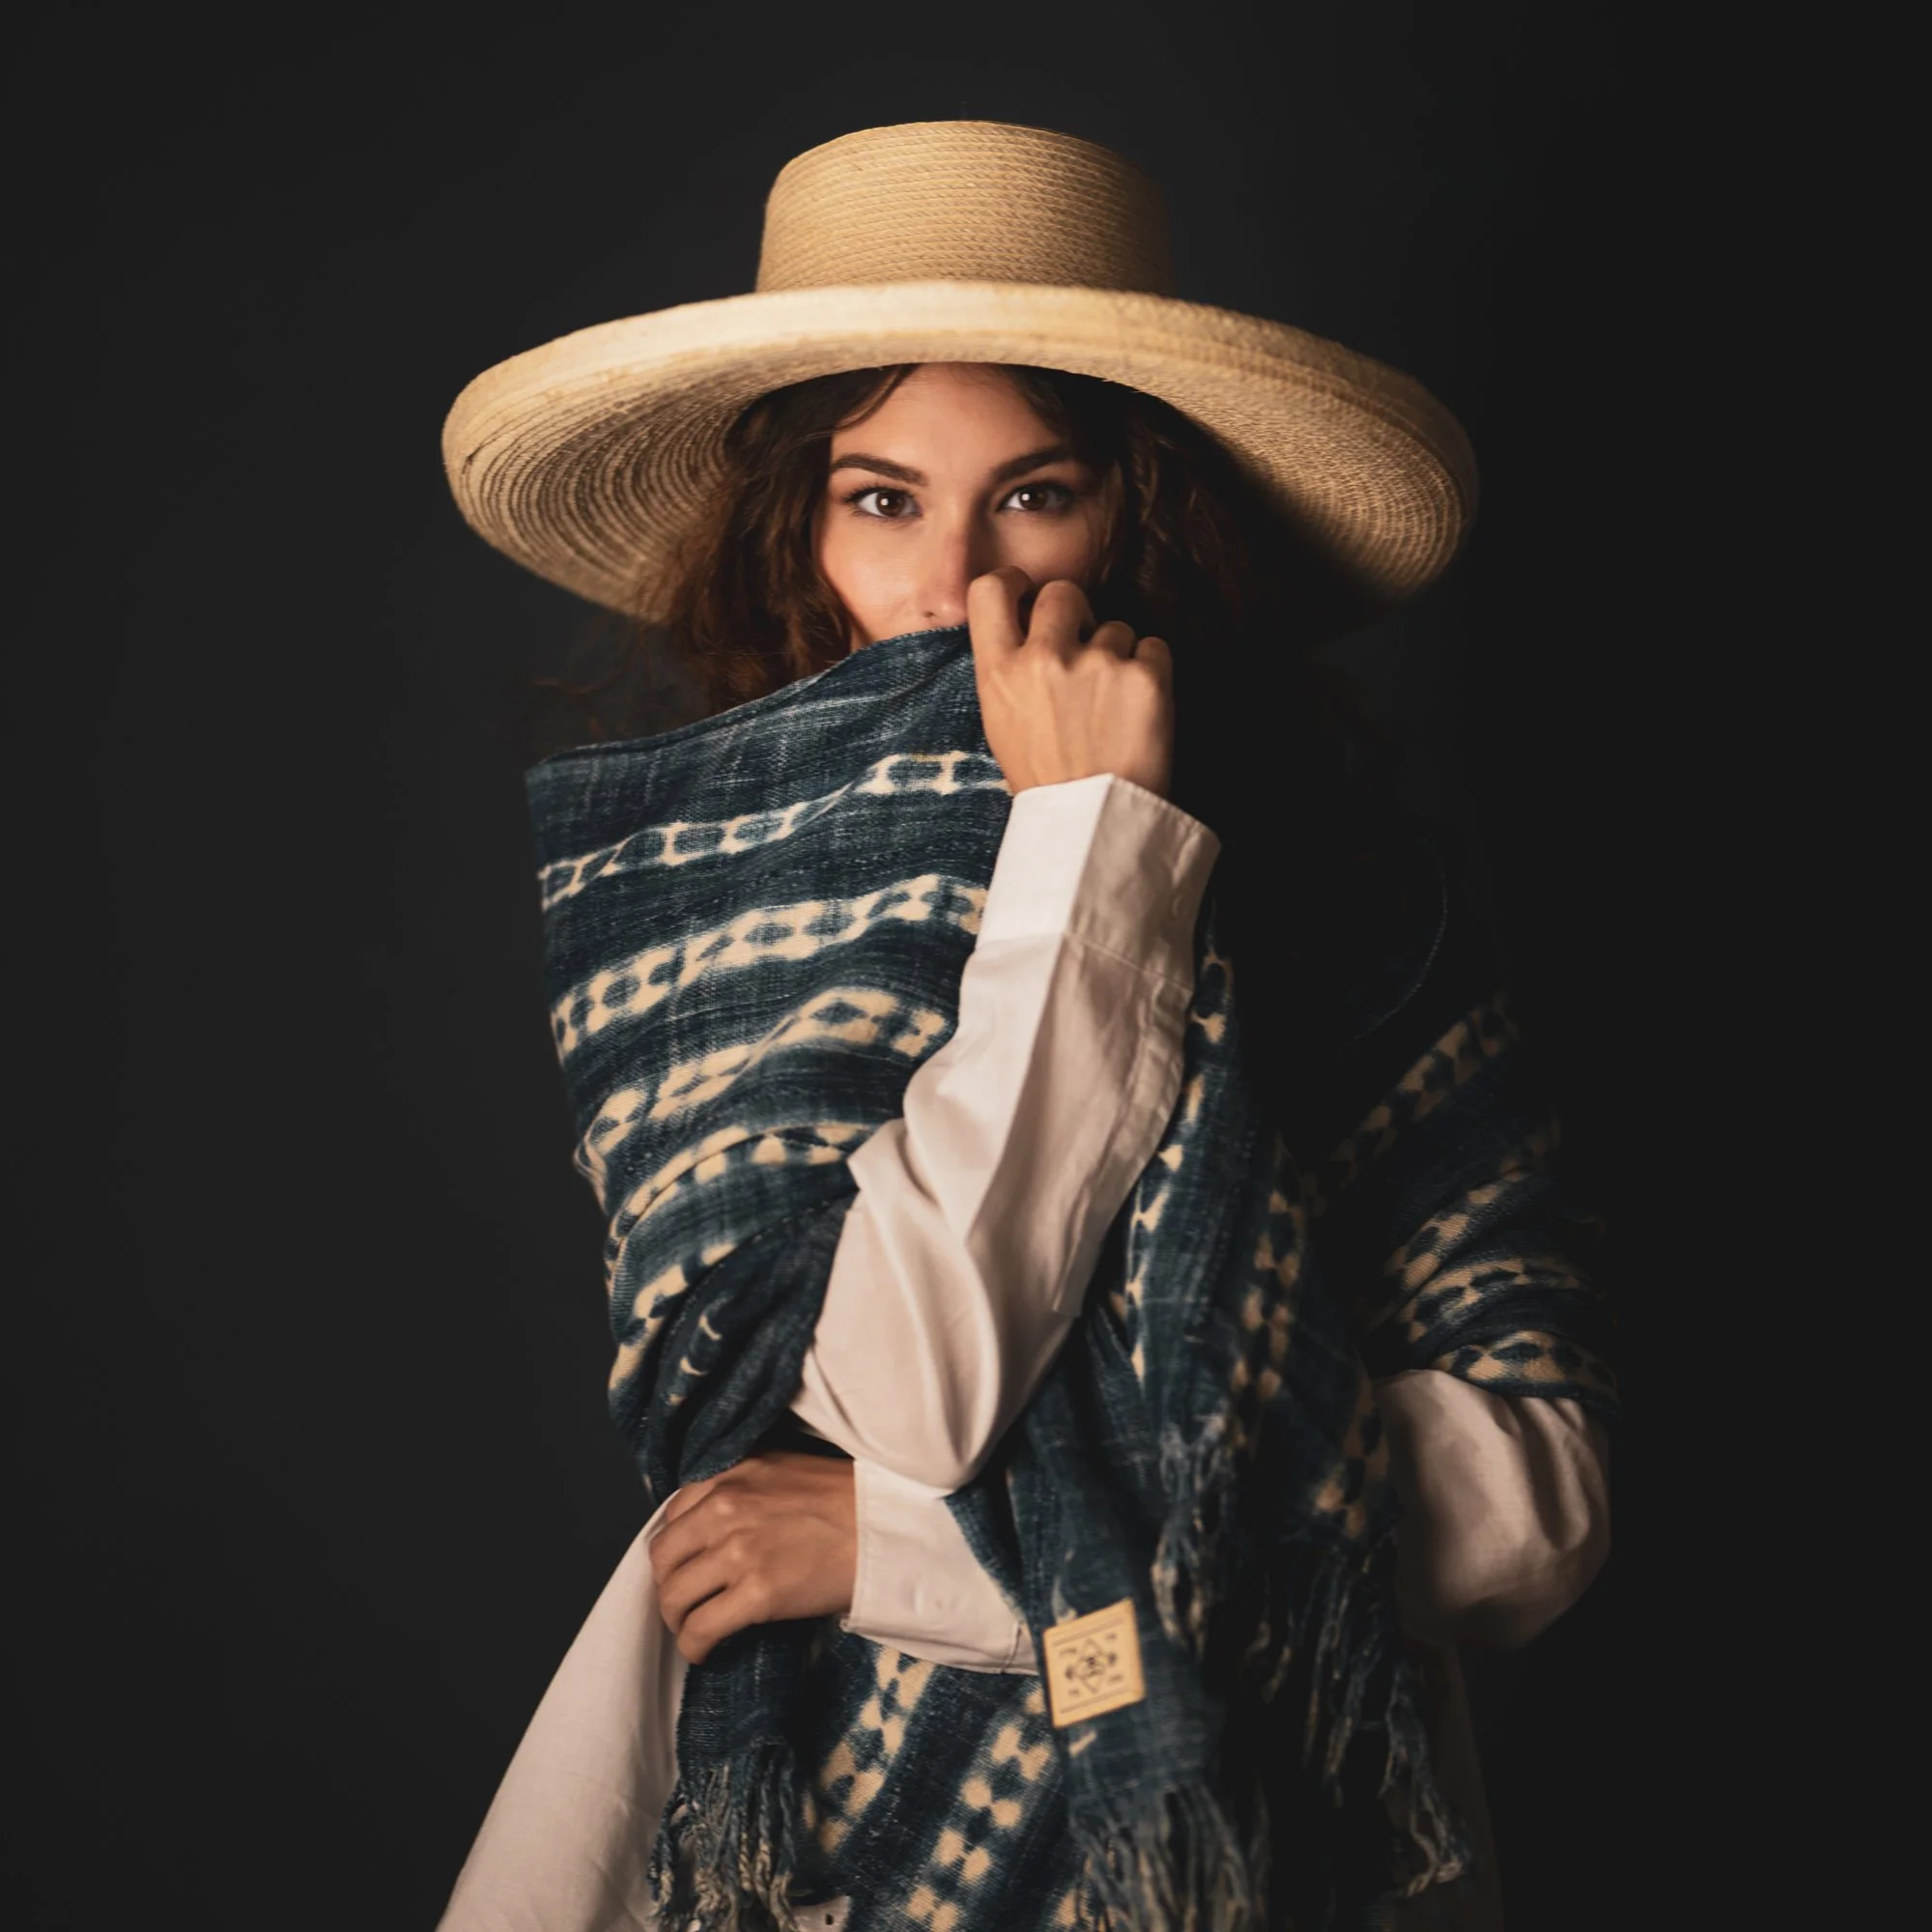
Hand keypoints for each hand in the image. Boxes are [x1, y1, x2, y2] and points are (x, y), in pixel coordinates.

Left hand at [647, 1451, 857, 1664]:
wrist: (888, 1526)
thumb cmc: (848, 1498)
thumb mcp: (784, 1471)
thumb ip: (743, 1488)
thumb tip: (719, 1526)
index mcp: (732, 1474)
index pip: (672, 1515)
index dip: (677, 1549)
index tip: (687, 1567)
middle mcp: (726, 1507)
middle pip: (664, 1558)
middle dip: (668, 1586)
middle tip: (686, 1604)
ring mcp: (738, 1550)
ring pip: (674, 1596)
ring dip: (678, 1621)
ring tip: (694, 1631)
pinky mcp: (757, 1593)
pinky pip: (701, 1629)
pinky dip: (694, 1647)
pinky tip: (706, 1653)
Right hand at [966, 568, 1173, 796]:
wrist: (1094, 824)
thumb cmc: (1046, 780)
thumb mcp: (1002, 724)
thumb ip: (1009, 670)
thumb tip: (1025, 624)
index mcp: (999, 673)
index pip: (990, 590)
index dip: (1013, 583)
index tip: (1027, 592)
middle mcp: (1044, 658)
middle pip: (1063, 593)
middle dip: (1076, 614)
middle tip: (1084, 653)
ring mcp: (1097, 663)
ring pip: (1115, 627)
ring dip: (1118, 656)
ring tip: (1112, 709)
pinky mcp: (1145, 675)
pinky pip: (1153, 649)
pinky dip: (1150, 673)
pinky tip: (1137, 712)